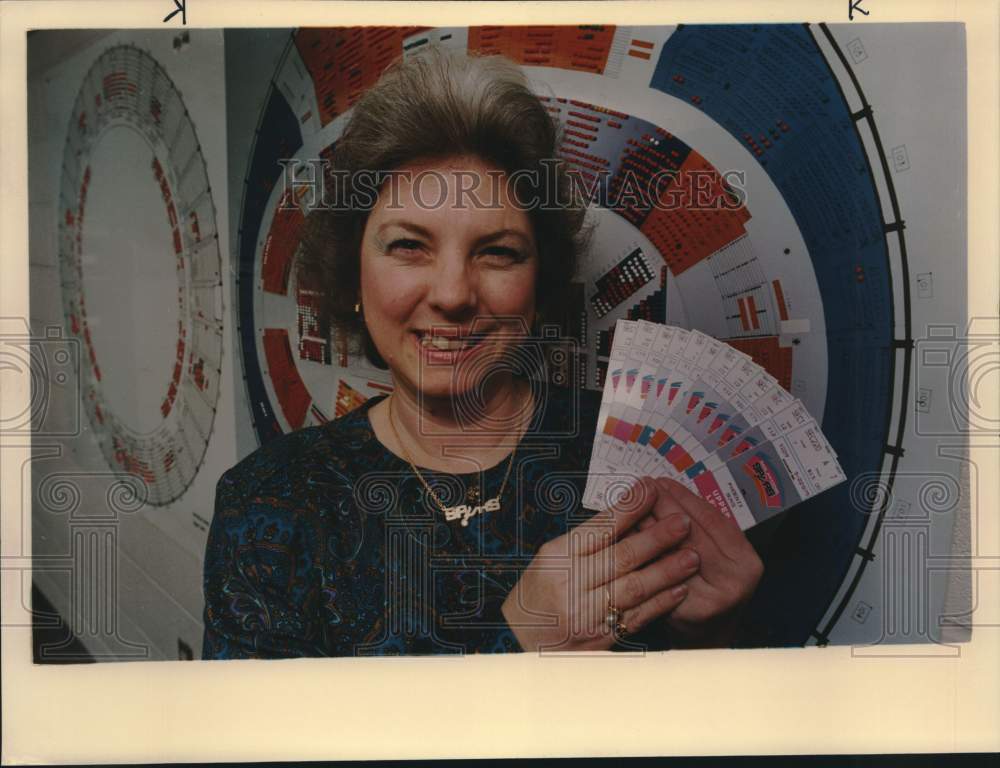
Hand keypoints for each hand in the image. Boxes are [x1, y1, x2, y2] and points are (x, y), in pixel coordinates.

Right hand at [501, 477, 698, 651]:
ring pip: (633, 589)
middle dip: (656, 538)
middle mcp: (570, 584)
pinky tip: (679, 590)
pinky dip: (659, 603)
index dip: (628, 508)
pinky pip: (635, 618)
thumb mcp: (552, 558)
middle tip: (682, 523)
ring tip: (691, 556)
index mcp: (557, 557)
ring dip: (666, 571)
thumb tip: (629, 514)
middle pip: (620, 557)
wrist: (518, 641)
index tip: (651, 489)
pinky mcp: (598, 639)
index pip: (599, 528)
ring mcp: (584, 614)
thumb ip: (587, 540)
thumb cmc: (539, 592)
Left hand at [638, 478, 763, 647]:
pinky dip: (639, 555)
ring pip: (668, 554)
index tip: (661, 481)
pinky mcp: (680, 613)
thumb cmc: (712, 582)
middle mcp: (732, 583)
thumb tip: (664, 487)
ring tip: (627, 509)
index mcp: (745, 561)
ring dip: (645, 529)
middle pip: (688, 535)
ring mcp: (707, 601)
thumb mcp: (720, 550)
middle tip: (639, 489)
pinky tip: (625, 539)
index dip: (683, 498)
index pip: (710, 520)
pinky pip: (654, 575)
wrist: (709, 630)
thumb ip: (701, 523)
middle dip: (660, 509)